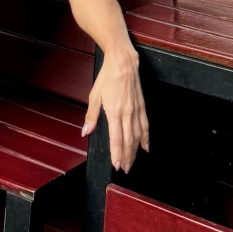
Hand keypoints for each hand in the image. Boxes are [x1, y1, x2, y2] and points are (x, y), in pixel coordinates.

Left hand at [82, 48, 148, 171]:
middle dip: (127, 157)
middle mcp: (127, 113)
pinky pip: (145, 125)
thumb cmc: (107, 78)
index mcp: (114, 111)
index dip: (117, 153)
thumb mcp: (94, 95)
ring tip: (133, 163)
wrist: (123, 62)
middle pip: (128, 141)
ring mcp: (136, 110)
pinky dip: (146, 138)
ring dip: (135, 151)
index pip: (116, 138)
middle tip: (125, 169)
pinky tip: (145, 147)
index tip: (116, 164)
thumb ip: (91, 116)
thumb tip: (86, 132)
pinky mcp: (142, 106)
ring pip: (138, 136)